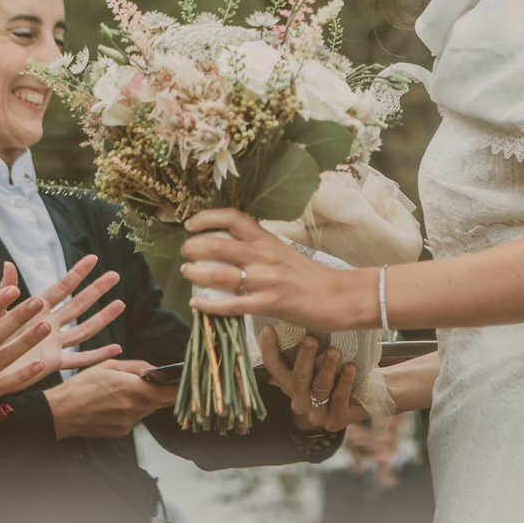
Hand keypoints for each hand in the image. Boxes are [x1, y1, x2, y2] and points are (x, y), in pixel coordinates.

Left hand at [0, 254, 125, 379]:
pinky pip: (79, 360)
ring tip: (120, 304)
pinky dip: (98, 355)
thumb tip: (8, 264)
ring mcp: (52, 344)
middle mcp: (48, 325)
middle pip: (78, 305)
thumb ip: (5, 290)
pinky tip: (116, 349)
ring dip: (103, 318)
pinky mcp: (51, 363)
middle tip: (114, 275)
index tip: (93, 258)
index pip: (61, 288)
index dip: (77, 273)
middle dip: (96, 290)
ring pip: (84, 329)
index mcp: (35, 310)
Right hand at [45, 360, 177, 438]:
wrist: (61, 413)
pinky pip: (137, 417)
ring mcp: (128, 421)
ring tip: (131, 390)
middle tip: (163, 382)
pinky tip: (119, 403)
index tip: (186, 382)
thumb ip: (136, 366)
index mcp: (130, 388)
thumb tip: (155, 370)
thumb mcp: (108, 366)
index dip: (180, 388)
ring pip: (150, 409)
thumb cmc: (81, 386)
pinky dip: (135, 409)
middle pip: (162, 401)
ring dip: (148, 400)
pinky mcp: (122, 430)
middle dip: (165, 392)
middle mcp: (132, 408)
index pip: (168, 392)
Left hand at [180, 208, 371, 333]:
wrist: (338, 296)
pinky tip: (197, 303)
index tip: (190, 225)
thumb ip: (258, 247)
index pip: (233, 218)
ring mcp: (265, 280)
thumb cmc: (310, 276)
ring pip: (218, 274)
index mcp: (268, 239)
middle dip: (193, 248)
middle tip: (185, 252)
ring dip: (196, 274)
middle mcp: (264, 256)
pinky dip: (209, 304)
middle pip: (217, 245)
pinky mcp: (268, 304)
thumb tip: (228, 248)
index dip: (206, 218)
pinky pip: (231, 304)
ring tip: (187, 273)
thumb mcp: (283, 251)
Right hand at [259, 328, 362, 432]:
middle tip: (311, 339)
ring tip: (334, 351)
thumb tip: (275, 331)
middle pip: (298, 377)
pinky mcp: (336, 420)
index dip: (268, 348)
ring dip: (327, 367)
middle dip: (304, 357)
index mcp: (290, 387)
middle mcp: (299, 401)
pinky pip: (339, 398)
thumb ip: (298, 356)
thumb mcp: (314, 369)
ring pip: (320, 387)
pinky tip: (350, 367)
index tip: (268, 329)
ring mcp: (316, 414)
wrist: (358, 407)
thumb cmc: (334, 381)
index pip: (273, 367)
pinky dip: (345, 381)